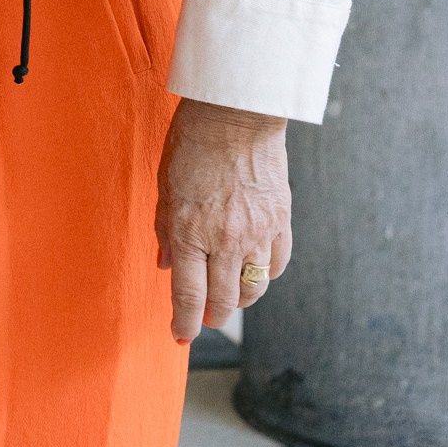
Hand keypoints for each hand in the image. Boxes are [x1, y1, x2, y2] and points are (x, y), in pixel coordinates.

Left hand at [156, 98, 290, 343]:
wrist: (237, 111)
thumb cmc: (193, 140)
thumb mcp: (165, 182)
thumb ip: (166, 228)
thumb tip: (166, 264)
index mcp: (191, 229)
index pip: (188, 293)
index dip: (183, 321)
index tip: (179, 335)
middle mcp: (226, 239)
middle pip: (222, 300)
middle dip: (210, 316)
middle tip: (203, 318)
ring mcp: (257, 233)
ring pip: (253, 290)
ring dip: (239, 300)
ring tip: (228, 296)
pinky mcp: (281, 221)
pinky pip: (276, 265)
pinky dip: (265, 275)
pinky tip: (254, 271)